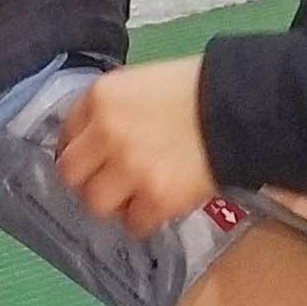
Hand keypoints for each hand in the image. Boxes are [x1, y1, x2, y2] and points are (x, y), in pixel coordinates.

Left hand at [55, 57, 221, 236]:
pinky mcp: (156, 197)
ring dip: (113, 203)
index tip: (92, 158)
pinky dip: (144, 219)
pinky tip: (158, 205)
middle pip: (70, 173)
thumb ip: (112, 108)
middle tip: (109, 182)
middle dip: (87, 180)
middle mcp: (107, 132)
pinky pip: (133, 223)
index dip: (80, 149)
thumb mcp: (143, 82)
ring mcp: (129, 168)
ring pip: (95, 203)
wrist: (241, 107)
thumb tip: (93, 138)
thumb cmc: (196, 89)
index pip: (65, 133)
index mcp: (102, 97)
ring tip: (134, 196)